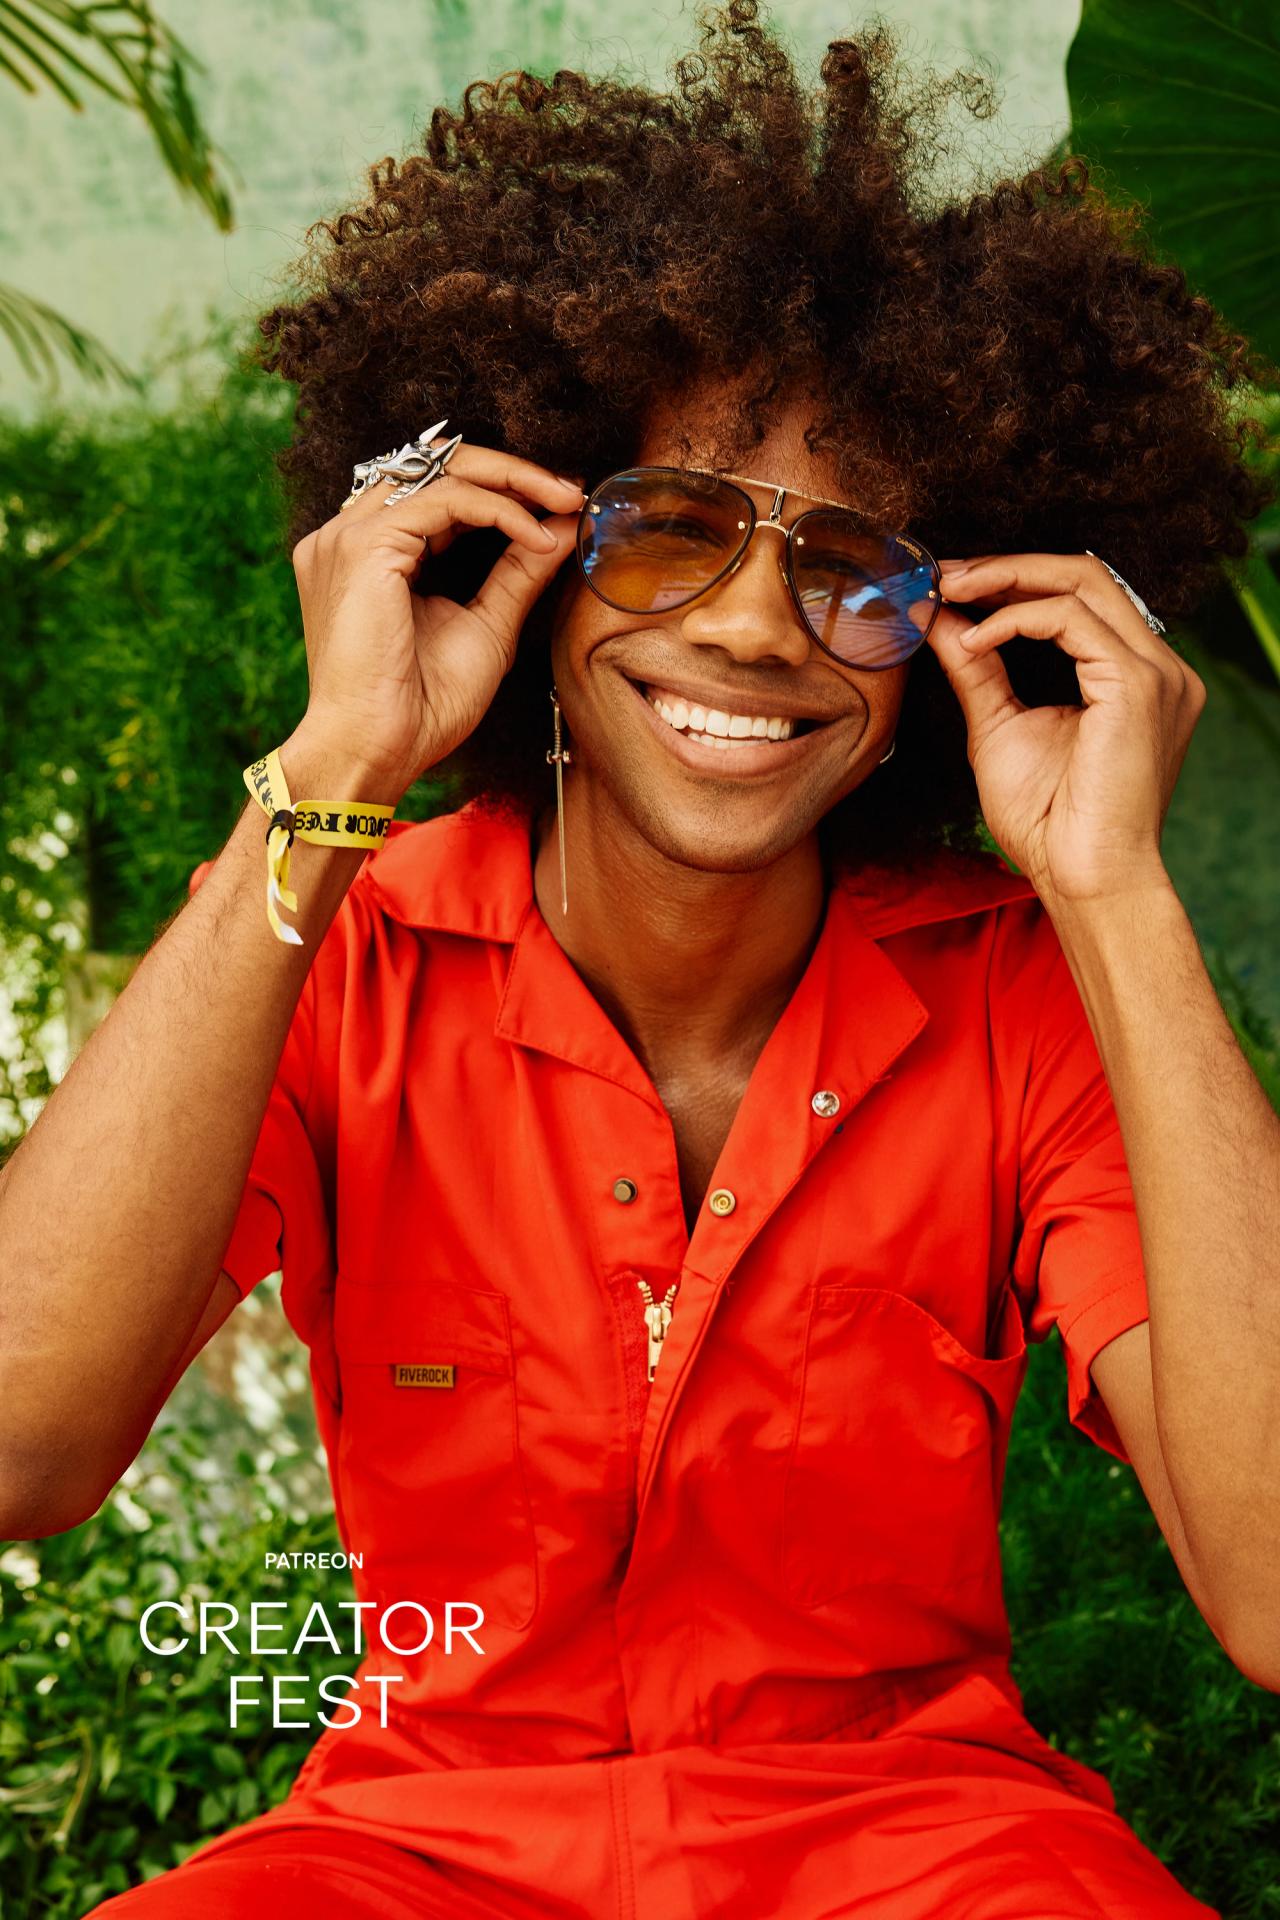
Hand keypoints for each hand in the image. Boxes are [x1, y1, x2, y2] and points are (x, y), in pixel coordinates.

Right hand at [288, 441, 583, 797]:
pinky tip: (539, 539)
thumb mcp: (487, 624)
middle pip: (435, 463)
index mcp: (369, 553)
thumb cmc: (422, 705)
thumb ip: (518, 571)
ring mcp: (348, 535)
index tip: (560, 504)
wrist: (379, 749)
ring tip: (565, 503)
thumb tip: (563, 524)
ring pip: (441, 469)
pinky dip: (501, 512)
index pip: (436, 490)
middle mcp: (349, 534)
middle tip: (570, 490)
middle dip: (511, 471)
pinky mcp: (364, 545)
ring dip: (513, 481)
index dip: (501, 489)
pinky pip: (447, 501)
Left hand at [926, 551, 1205, 906]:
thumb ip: (976, 668)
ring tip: (950, 592)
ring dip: (1006, 579)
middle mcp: (1158, 667)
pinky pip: (1070, 620)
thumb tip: (939, 617)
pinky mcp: (1137, 685)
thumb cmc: (1047, 822)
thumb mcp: (998, 726)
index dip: (1014, 579)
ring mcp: (1156, 673)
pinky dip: (1013, 620)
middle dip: (1007, 567)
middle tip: (945, 575)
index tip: (953, 583)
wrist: (1081, 877)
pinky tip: (973, 641)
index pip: (1080, 597)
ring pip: (1082, 582)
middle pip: (1085, 574)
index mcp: (1133, 676)